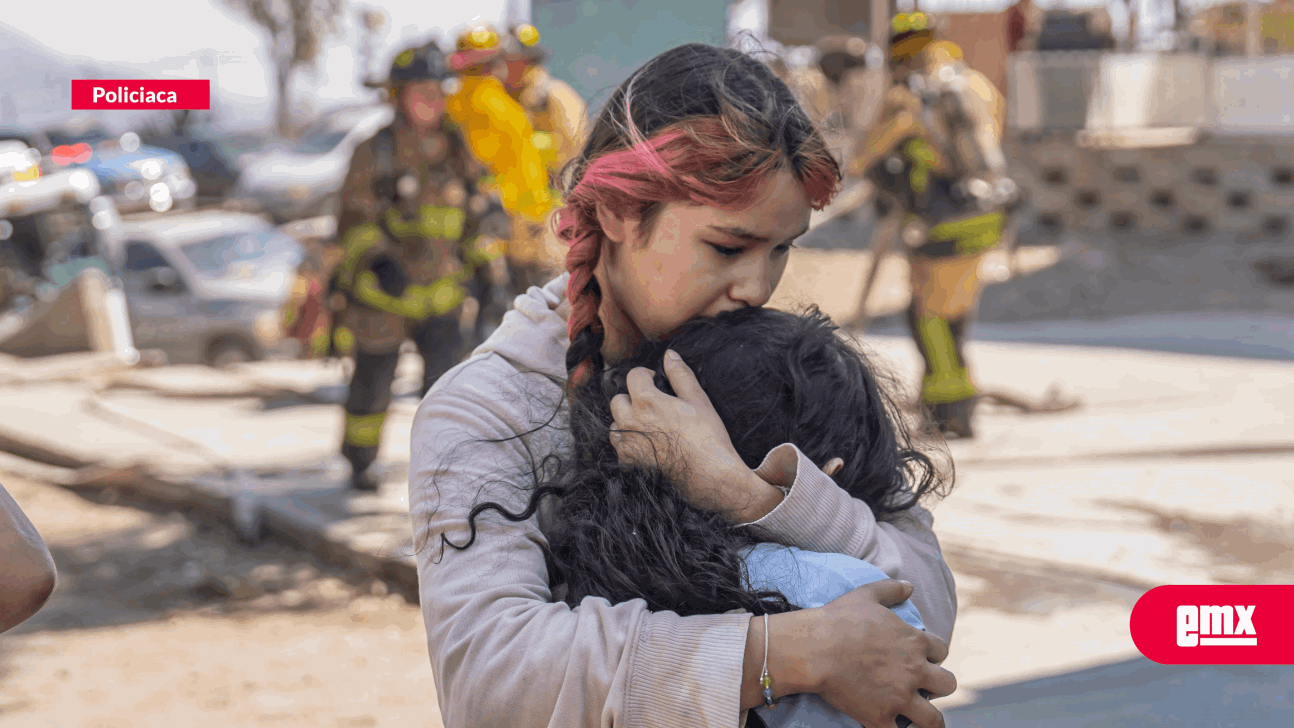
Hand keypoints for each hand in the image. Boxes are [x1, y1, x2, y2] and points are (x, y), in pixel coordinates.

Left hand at [608, 350, 777, 521]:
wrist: (708, 474)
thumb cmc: (706, 436)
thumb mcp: (698, 399)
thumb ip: (680, 375)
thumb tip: (670, 355)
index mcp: (646, 401)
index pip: (633, 375)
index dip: (646, 376)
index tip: (656, 382)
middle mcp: (630, 421)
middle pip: (618, 399)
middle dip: (633, 398)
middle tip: (654, 406)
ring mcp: (626, 443)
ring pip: (615, 423)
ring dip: (627, 421)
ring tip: (651, 427)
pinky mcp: (628, 462)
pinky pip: (619, 447)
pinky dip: (629, 443)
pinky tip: (648, 445)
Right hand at [811, 580, 956, 727]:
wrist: (815, 648)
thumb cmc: (838, 619)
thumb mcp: (866, 595)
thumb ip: (891, 589)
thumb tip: (909, 586)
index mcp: (914, 641)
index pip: (941, 651)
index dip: (932, 655)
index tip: (921, 658)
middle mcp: (914, 671)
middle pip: (947, 684)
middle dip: (938, 686)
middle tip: (923, 687)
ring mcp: (900, 697)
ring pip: (933, 719)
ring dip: (930, 720)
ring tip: (921, 720)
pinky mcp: (881, 717)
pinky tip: (889, 727)